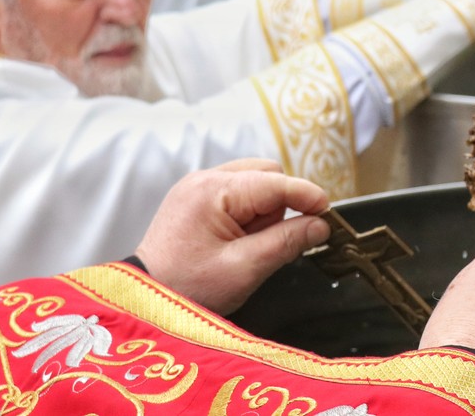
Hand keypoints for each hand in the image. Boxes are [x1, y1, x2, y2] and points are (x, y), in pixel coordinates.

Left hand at [135, 159, 330, 314]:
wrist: (146, 300)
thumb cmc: (188, 288)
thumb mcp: (245, 269)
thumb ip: (286, 242)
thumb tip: (320, 225)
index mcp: (213, 191)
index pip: (275, 182)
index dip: (308, 197)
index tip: (329, 215)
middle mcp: (203, 179)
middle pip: (266, 174)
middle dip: (281, 204)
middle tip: (271, 241)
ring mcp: (196, 187)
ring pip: (254, 182)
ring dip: (264, 210)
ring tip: (247, 245)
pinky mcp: (194, 198)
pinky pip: (236, 193)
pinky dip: (247, 213)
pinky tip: (237, 240)